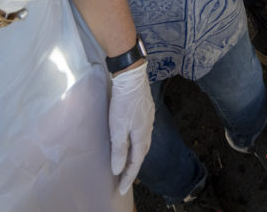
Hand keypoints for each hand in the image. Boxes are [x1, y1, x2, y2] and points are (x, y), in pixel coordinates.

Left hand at [107, 61, 152, 194]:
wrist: (132, 76)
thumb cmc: (123, 102)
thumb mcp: (117, 127)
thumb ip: (119, 150)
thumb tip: (118, 170)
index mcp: (142, 137)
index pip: (135, 163)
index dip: (128, 177)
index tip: (121, 190)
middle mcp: (148, 130)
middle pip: (141, 154)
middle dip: (132, 168)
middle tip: (123, 179)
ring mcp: (149, 119)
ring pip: (143, 143)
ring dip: (135, 154)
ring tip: (127, 162)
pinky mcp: (146, 110)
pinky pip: (143, 132)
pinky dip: (137, 142)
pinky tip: (132, 139)